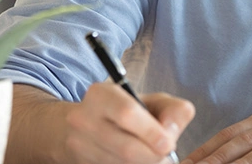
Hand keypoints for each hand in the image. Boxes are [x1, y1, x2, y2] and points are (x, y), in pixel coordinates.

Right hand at [63, 82, 195, 163]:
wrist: (86, 127)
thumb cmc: (129, 112)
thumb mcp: (153, 101)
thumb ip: (173, 110)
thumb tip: (172, 132)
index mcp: (101, 95)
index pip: (127, 114)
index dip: (152, 132)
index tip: (169, 143)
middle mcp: (83, 120)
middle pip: (126, 148)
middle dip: (154, 155)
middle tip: (165, 152)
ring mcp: (78, 145)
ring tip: (151, 155)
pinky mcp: (81, 162)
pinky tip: (137, 160)